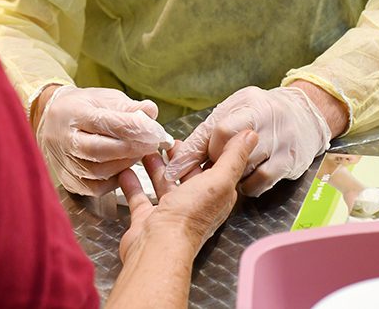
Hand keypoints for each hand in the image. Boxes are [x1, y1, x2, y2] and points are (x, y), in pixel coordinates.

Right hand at [36, 85, 172, 196]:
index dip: (134, 128)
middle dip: (131, 148)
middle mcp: (64, 139)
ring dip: (125, 164)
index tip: (155, 131)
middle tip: (152, 144)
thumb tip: (151, 113)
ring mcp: (64, 162)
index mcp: (73, 112)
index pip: (105, 122)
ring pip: (98, 171)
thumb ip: (128, 107)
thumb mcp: (104, 98)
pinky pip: (94, 187)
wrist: (51, 120)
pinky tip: (124, 167)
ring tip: (139, 153)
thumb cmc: (82, 107)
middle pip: (99, 149)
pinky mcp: (68, 180)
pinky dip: (113, 180)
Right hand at [118, 132, 259, 263]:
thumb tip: (251, 135)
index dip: (210, 150)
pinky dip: (133, 183)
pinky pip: (140, 196)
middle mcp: (195, 204)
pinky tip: (127, 170)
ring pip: (165, 184)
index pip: (216, 168)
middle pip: (189, 175)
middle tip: (171, 141)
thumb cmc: (189, 218)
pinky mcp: (148, 218)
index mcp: (216, 196)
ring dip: (157, 167)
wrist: (158, 246)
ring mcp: (171, 212)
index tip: (202, 132)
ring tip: (148, 149)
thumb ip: (233, 158)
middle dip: (181, 157)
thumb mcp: (218, 181)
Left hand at [164, 86, 331, 196]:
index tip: (176, 169)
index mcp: (246, 103)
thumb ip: (208, 131)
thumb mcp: (234, 111)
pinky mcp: (289, 160)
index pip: (215, 130)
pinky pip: (262, 180)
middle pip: (229, 147)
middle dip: (213, 162)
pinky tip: (245, 180)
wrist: (304, 114)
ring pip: (245, 166)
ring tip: (226, 173)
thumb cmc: (261, 113)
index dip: (193, 152)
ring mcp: (280, 140)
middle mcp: (265, 118)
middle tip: (207, 168)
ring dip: (230, 175)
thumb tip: (178, 156)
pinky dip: (249, 185)